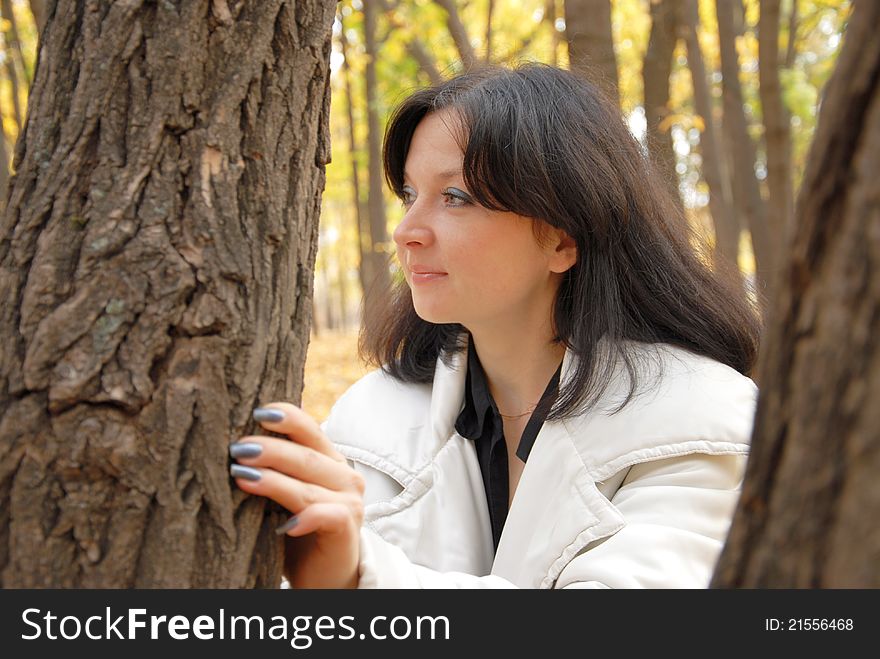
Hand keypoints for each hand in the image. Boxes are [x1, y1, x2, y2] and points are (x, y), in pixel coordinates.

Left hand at [229, 403, 364, 587]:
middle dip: (271, 450)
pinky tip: (285, 525)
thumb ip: (273, 471)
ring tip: (242, 476)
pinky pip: (326, 516)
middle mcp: (344, 476)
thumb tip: (232, 446)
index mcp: (329, 460)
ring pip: (308, 487)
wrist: (324, 573)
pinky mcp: (347, 528)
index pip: (310, 431)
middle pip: (306, 456)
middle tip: (238, 448)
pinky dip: (307, 517)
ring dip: (274, 482)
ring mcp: (349, 502)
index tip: (257, 412)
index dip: (287, 418)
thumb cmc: (297, 528)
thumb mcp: (285, 494)